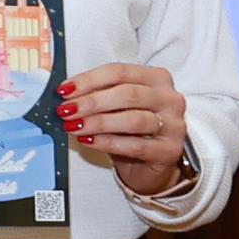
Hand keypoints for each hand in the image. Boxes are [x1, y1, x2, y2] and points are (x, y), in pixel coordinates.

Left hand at [61, 61, 194, 196]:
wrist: (149, 166)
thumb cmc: (132, 132)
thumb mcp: (117, 108)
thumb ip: (98, 96)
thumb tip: (66, 96)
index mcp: (157, 78)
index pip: (120, 72)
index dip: (90, 80)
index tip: (65, 90)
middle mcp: (169, 98)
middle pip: (128, 94)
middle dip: (92, 102)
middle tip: (66, 110)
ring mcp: (173, 125)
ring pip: (133, 119)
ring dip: (98, 122)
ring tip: (74, 126)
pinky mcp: (169, 151)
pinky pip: (135, 145)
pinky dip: (108, 142)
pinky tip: (89, 141)